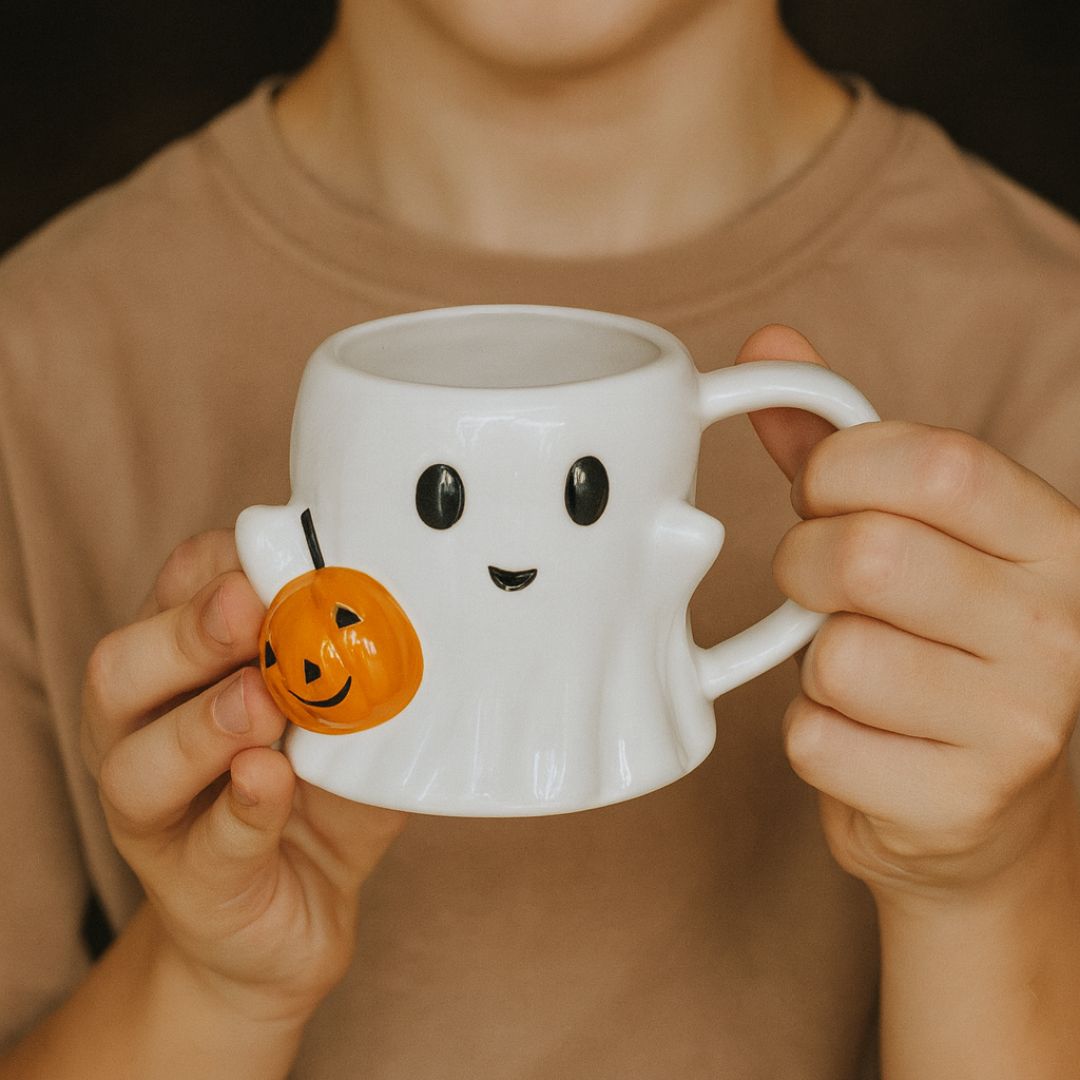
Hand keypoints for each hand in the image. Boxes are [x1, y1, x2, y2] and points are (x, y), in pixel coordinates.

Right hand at [80, 531, 406, 1021]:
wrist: (303, 912)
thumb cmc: (325, 793)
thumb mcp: (350, 716)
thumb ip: (363, 667)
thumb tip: (420, 602)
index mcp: (180, 672)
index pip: (174, 592)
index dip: (217, 566)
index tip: (280, 554)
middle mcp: (144, 734)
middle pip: (123, 667)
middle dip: (188, 631)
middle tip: (251, 608)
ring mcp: (157, 816)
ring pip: (137, 762)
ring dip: (204, 721)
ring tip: (261, 701)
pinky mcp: (193, 884)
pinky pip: (208, 843)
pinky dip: (242, 807)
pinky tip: (270, 778)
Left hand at [737, 326, 1079, 900]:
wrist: (977, 803)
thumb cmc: (934, 640)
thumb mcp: (912, 533)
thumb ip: (841, 445)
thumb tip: (768, 347)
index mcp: (1058, 540)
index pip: (938, 463)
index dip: (841, 470)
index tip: (821, 496)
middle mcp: (1061, 628)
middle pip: (870, 556)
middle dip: (806, 565)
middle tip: (819, 588)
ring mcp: (1021, 725)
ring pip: (838, 656)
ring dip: (814, 662)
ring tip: (855, 671)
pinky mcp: (960, 802)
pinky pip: (817, 741)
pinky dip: (812, 734)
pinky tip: (860, 737)